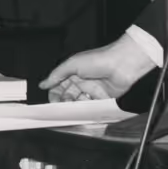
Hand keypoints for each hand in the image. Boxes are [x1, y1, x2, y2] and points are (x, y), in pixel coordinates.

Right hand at [39, 33, 154, 101]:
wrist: (123, 64)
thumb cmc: (101, 58)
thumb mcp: (73, 63)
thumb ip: (57, 74)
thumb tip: (44, 83)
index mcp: (74, 71)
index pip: (59, 86)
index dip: (54, 94)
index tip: (52, 101)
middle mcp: (82, 81)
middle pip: (67, 96)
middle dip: (63, 102)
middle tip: (62, 105)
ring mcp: (92, 90)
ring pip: (78, 103)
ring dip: (74, 106)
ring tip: (74, 106)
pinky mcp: (102, 98)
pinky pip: (91, 107)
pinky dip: (86, 110)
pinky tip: (84, 109)